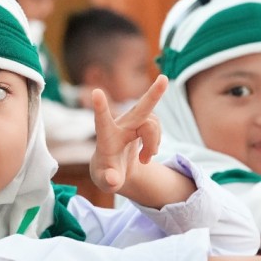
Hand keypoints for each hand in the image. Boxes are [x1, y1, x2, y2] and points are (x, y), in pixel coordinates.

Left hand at [89, 74, 166, 194]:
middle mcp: (120, 125)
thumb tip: (113, 180)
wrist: (113, 168)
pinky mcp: (142, 122)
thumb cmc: (106, 174)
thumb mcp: (106, 182)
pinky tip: (148, 153)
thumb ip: (109, 180)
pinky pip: (156, 127)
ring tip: (145, 160)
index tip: (95, 92)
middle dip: (153, 95)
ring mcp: (132, 122)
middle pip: (139, 109)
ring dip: (153, 144)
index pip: (102, 122)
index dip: (100, 108)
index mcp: (106, 138)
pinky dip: (156, 142)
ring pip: (153, 126)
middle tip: (164, 78)